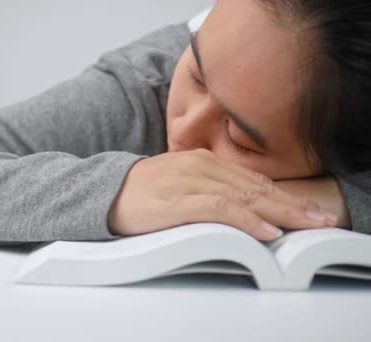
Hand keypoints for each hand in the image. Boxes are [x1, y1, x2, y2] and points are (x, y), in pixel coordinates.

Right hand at [108, 149, 339, 240]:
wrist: (103, 191)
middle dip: (292, 205)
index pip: (252, 179)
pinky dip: (245, 219)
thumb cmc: (142, 192)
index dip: (285, 195)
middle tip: (323, 220)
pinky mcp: (176, 201)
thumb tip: (241, 206)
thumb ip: (209, 188)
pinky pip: (219, 208)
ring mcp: (188, 182)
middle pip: (255, 187)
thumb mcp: (180, 183)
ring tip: (306, 226)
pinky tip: (265, 230)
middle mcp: (200, 166)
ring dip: (279, 212)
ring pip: (244, 196)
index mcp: (202, 161)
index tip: (309, 210)